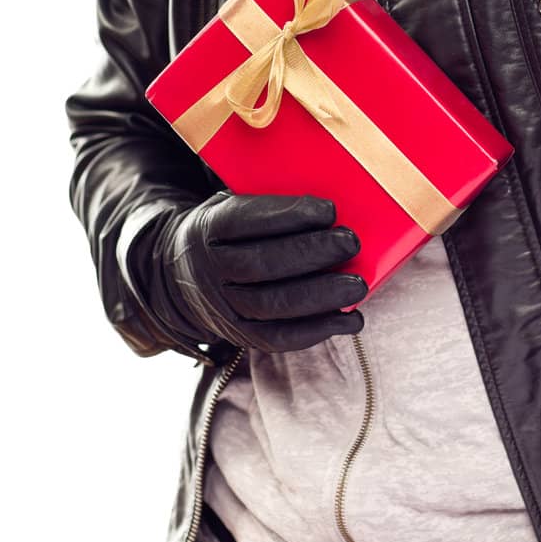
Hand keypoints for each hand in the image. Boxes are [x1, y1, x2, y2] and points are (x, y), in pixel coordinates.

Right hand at [152, 190, 366, 352]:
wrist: (184, 277)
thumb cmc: (230, 233)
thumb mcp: (232, 205)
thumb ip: (268, 204)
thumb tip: (328, 205)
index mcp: (209, 228)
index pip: (245, 221)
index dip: (289, 216)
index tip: (329, 209)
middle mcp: (212, 270)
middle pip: (261, 264)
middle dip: (311, 253)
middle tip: (350, 242)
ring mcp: (224, 307)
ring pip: (272, 305)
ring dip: (320, 296)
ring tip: (356, 285)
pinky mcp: (241, 335)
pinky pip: (280, 338)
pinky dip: (318, 330)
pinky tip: (349, 319)